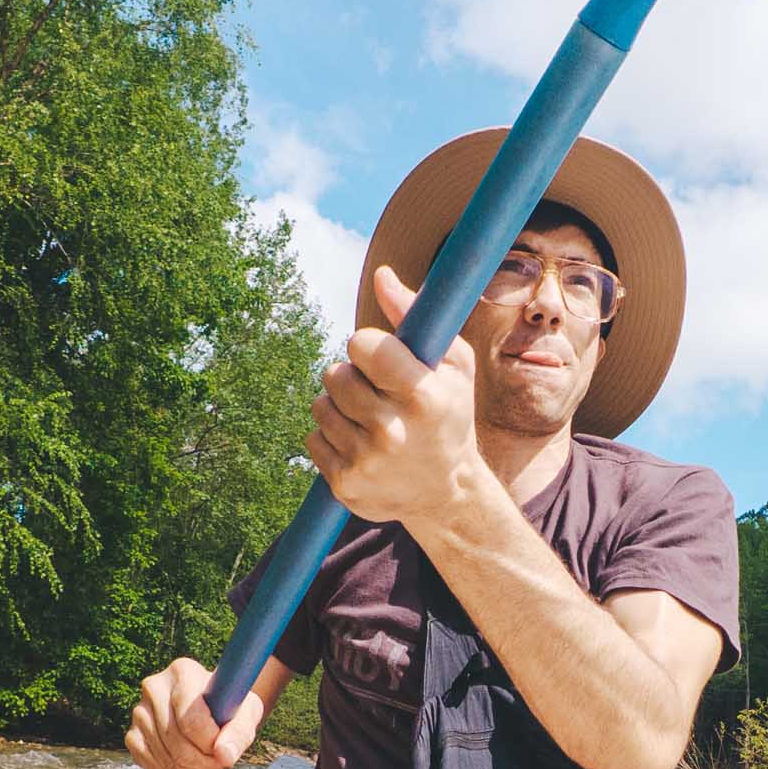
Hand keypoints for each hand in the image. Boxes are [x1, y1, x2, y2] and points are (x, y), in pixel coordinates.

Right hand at [125, 657, 262, 768]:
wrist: (211, 709)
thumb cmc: (231, 707)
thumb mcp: (247, 713)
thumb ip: (240, 732)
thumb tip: (224, 755)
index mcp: (183, 672)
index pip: (190, 719)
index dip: (210, 744)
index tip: (226, 751)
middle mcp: (154, 687)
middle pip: (177, 742)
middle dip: (204, 764)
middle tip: (220, 766)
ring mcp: (140, 711)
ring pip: (165, 757)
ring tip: (209, 768)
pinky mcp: (133, 735)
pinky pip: (149, 765)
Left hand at [308, 265, 482, 525]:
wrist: (446, 493)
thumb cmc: (449, 414)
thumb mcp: (453, 366)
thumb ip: (415, 317)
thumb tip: (381, 275)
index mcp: (422, 396)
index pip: (362, 345)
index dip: (369, 348)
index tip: (384, 360)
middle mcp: (392, 431)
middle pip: (335, 374)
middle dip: (352, 377)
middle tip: (379, 394)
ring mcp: (366, 461)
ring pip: (319, 405)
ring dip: (339, 406)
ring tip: (370, 421)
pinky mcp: (345, 483)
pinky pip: (313, 438)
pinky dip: (331, 438)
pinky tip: (360, 447)